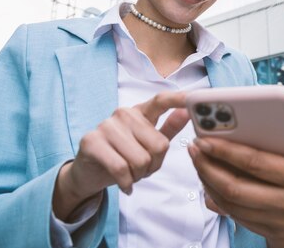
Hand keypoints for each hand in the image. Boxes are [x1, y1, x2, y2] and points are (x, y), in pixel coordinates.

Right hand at [53, 91, 188, 219]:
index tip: (194, 97)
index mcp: (140, 112)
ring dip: (139, 175)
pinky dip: (126, 182)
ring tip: (130, 174)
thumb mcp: (148, 144)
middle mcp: (124, 114)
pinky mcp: (92, 141)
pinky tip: (125, 184)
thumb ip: (169, 128)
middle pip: (158, 145)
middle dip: (154, 165)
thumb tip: (187, 112)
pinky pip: (120, 168)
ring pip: (141, 159)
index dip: (178, 99)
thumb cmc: (123, 157)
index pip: (161, 101)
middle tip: (142, 169)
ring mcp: (106, 125)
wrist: (89, 172)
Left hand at [189, 114, 283, 241]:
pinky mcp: (272, 230)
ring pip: (232, 204)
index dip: (226, 151)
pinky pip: (237, 217)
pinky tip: (210, 183)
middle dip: (208, 167)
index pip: (255, 164)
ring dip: (209, 183)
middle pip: (235, 187)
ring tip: (198, 162)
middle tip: (193, 148)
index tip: (206, 137)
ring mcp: (277, 220)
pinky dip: (219, 201)